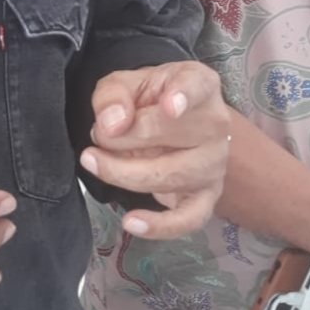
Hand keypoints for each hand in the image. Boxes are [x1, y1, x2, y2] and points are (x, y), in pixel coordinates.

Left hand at [79, 61, 228, 238]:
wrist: (171, 122)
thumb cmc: (149, 98)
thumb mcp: (124, 83)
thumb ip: (113, 96)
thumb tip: (112, 125)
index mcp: (199, 84)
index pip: (196, 86)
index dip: (183, 96)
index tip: (169, 107)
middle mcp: (216, 123)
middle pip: (172, 135)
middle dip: (123, 139)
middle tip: (96, 136)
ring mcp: (214, 163)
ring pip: (173, 176)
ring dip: (125, 173)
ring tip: (94, 162)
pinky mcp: (206, 196)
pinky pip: (189, 218)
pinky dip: (160, 226)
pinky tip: (131, 223)